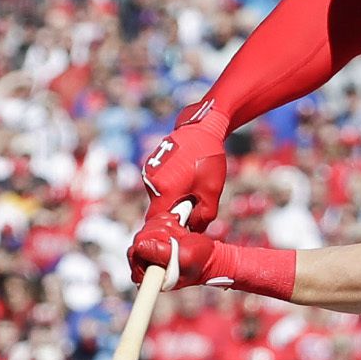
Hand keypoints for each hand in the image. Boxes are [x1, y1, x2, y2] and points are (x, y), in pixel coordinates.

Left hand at [127, 216, 219, 288]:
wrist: (212, 256)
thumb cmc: (201, 260)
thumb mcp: (184, 257)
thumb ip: (161, 253)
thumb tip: (139, 246)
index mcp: (150, 277)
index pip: (135, 255)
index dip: (149, 245)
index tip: (168, 244)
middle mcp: (146, 265)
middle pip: (140, 238)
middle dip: (161, 233)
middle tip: (178, 239)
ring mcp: (149, 252)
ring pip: (146, 228)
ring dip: (165, 227)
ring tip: (181, 234)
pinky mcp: (154, 240)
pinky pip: (152, 222)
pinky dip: (165, 220)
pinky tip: (177, 225)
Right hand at [140, 103, 229, 230]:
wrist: (200, 129)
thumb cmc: (207, 159)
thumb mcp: (212, 191)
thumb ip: (203, 216)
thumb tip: (193, 230)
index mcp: (164, 190)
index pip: (156, 221)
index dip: (168, 227)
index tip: (183, 224)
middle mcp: (151, 182)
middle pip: (158, 209)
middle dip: (173, 211)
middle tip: (192, 202)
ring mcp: (148, 172)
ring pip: (158, 197)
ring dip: (172, 198)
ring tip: (190, 185)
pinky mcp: (150, 165)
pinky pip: (157, 185)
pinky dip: (169, 187)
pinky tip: (184, 176)